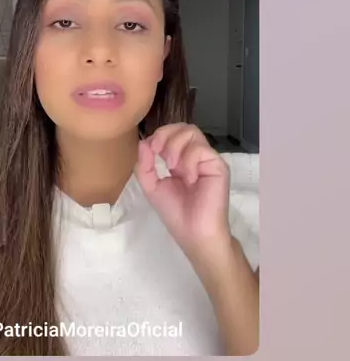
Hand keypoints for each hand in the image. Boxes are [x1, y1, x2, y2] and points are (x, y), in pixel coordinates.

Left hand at [134, 123, 231, 266]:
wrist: (193, 233)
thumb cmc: (175, 213)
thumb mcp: (152, 187)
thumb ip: (145, 165)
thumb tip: (142, 142)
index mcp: (182, 160)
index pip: (173, 133)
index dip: (160, 135)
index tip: (150, 149)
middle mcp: (196, 156)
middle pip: (184, 127)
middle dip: (166, 134)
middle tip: (158, 152)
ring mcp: (208, 159)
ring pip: (192, 132)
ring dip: (176, 146)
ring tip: (172, 166)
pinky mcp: (218, 166)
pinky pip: (200, 149)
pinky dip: (188, 161)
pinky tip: (189, 178)